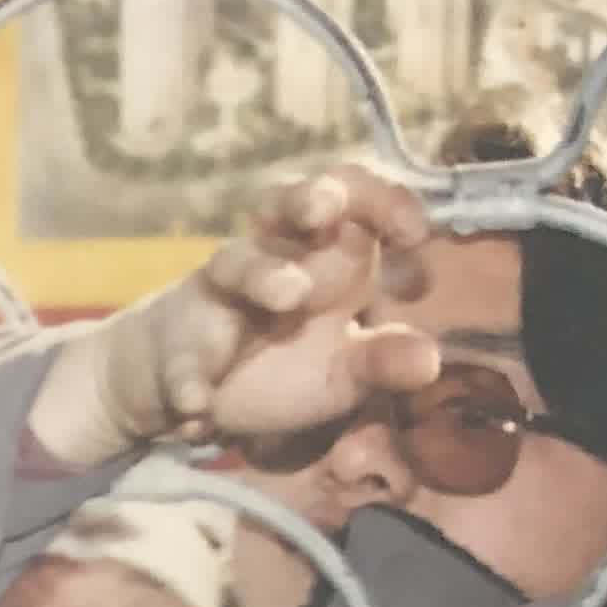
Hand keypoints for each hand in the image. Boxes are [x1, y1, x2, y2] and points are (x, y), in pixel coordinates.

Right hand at [41, 164, 443, 467]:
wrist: (187, 390)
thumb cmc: (277, 363)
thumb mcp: (340, 369)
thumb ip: (381, 361)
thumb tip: (429, 360)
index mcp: (322, 254)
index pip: (355, 197)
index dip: (387, 203)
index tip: (414, 238)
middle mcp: (270, 259)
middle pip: (284, 202)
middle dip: (308, 197)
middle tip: (327, 209)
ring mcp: (220, 296)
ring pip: (233, 262)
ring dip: (262, 272)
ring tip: (290, 295)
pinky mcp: (178, 341)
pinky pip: (182, 355)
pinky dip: (189, 379)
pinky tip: (199, 409)